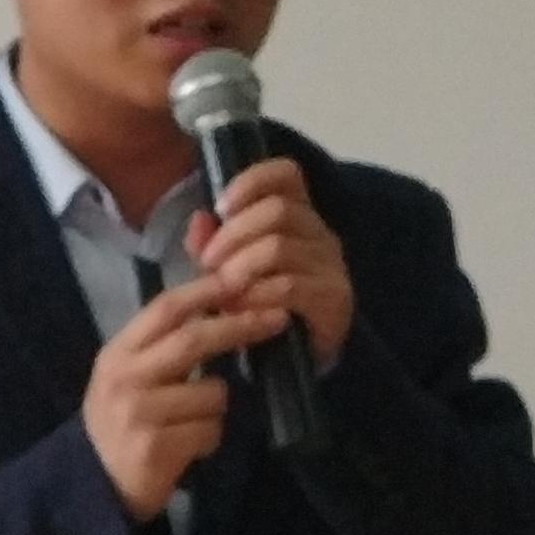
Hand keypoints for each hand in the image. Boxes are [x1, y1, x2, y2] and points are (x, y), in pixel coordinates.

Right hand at [82, 271, 287, 517]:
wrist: (94, 486)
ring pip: (213, 392)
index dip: (206, 290)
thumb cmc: (121, 424)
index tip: (243, 278)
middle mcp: (126, 377)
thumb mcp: (129, 377)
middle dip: (240, 325)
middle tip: (276, 318)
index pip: (165, 309)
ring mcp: (141, 412)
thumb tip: (218, 309)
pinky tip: (188, 448)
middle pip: (193, 339)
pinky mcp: (158, 446)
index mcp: (119, 353)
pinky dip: (210, 438)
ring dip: (217, 406)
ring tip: (193, 423)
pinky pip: (210, 430)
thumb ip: (162, 347)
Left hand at [184, 160, 354, 374]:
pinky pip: (289, 286)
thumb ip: (210, 244)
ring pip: (279, 247)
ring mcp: (331, 266)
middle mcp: (320, 232)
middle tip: (208, 264)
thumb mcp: (226, 269)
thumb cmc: (259, 306)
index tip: (222, 207)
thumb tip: (200, 219)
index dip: (253, 181)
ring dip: (240, 267)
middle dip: (232, 235)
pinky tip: (240, 308)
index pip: (287, 173)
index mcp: (298, 214)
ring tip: (221, 290)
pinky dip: (256, 295)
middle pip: (277, 210)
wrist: (292, 361)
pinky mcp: (334, 299)